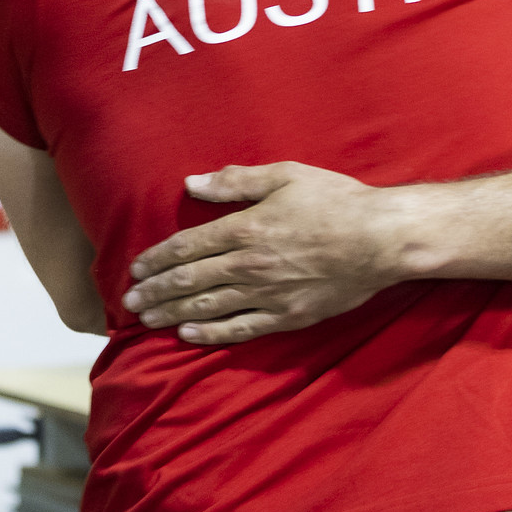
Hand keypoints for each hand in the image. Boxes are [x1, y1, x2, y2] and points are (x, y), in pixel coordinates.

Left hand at [122, 163, 418, 344]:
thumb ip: (235, 181)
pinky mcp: (288, 315)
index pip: (188, 247)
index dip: (158, 258)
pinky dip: (211, 333)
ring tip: (148, 319)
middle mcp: (250, 264)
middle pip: (190, 280)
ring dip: (173, 313)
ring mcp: (268, 294)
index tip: (136, 268)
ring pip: (208, 306)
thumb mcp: (284, 176)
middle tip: (129, 301)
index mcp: (246, 228)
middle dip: (156, 291)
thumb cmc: (336, 201)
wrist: (381, 240)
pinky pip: (241, 329)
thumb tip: (191, 183)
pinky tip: (189, 335)